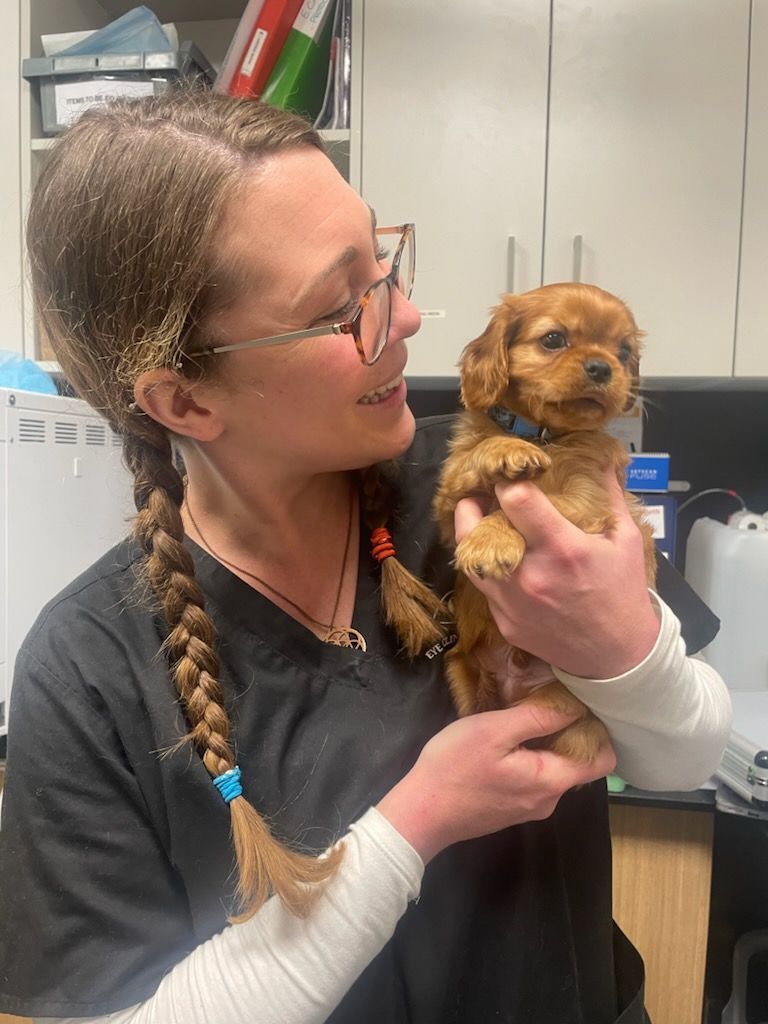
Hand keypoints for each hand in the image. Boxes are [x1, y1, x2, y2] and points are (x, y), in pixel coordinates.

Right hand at [376, 703, 615, 863]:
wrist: (420, 812)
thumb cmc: (455, 767)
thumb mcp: (494, 730)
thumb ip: (537, 718)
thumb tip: (576, 708)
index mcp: (551, 781)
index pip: (603, 761)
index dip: (599, 731)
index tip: (581, 705)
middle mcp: (548, 801)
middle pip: (579, 765)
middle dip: (571, 734)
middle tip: (548, 703)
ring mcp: (528, 809)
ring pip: (554, 772)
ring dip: (547, 746)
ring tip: (525, 718)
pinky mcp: (510, 810)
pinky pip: (535, 781)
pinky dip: (531, 759)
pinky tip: (507, 743)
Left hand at [454, 469, 659, 678]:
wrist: (617, 658)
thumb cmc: (623, 594)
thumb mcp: (626, 541)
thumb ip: (610, 496)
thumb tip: (603, 459)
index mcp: (562, 549)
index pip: (515, 499)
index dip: (508, 481)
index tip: (510, 475)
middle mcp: (530, 575)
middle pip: (476, 527)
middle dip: (473, 504)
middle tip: (480, 496)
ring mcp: (512, 602)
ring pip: (467, 559)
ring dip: (470, 536)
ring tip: (480, 524)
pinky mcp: (505, 622)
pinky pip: (484, 587)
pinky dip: (487, 569)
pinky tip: (501, 561)